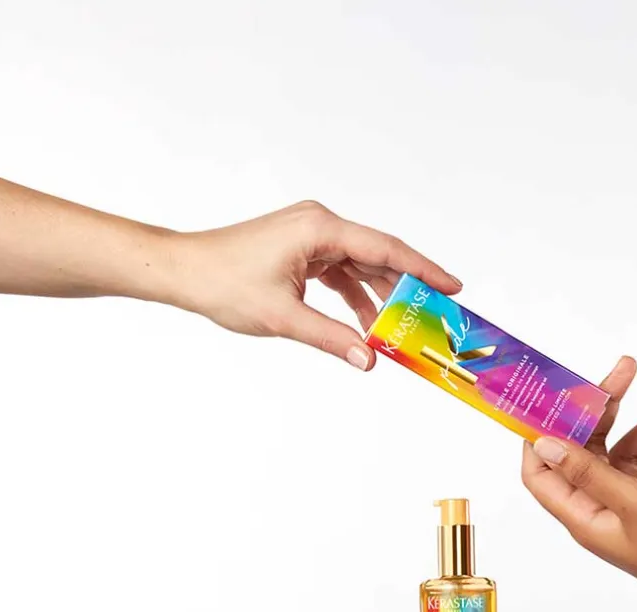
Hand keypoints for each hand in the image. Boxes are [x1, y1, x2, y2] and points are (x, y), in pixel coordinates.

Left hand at [164, 200, 460, 369]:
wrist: (183, 271)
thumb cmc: (223, 282)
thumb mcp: (284, 317)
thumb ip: (332, 338)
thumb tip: (369, 360)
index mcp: (320, 229)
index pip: (385, 249)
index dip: (423, 269)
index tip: (452, 286)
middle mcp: (320, 225)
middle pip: (379, 256)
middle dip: (408, 286)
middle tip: (438, 312)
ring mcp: (311, 236)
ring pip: (361, 266)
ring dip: (381, 295)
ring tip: (405, 325)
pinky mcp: (303, 250)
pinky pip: (342, 272)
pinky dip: (356, 296)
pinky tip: (368, 323)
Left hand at [521, 356, 636, 611]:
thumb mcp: (632, 503)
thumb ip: (588, 470)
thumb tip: (543, 442)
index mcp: (582, 515)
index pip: (541, 472)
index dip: (539, 434)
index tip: (550, 397)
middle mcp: (600, 511)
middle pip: (589, 451)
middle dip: (606, 410)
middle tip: (625, 371)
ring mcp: (630, 511)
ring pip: (630, 457)